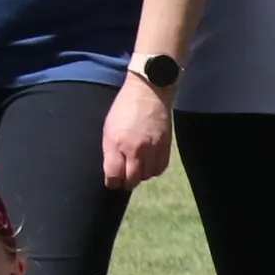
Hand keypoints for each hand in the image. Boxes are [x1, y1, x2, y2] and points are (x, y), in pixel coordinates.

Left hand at [100, 74, 173, 188]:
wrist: (149, 91)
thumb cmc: (124, 107)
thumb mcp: (109, 128)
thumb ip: (110, 150)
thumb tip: (112, 169)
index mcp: (116, 143)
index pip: (113, 175)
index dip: (112, 183)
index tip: (111, 182)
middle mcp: (134, 149)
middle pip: (131, 179)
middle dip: (126, 183)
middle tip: (124, 180)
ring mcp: (152, 148)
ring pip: (147, 176)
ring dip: (141, 176)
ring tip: (137, 170)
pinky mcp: (166, 145)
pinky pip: (160, 168)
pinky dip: (154, 170)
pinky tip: (149, 165)